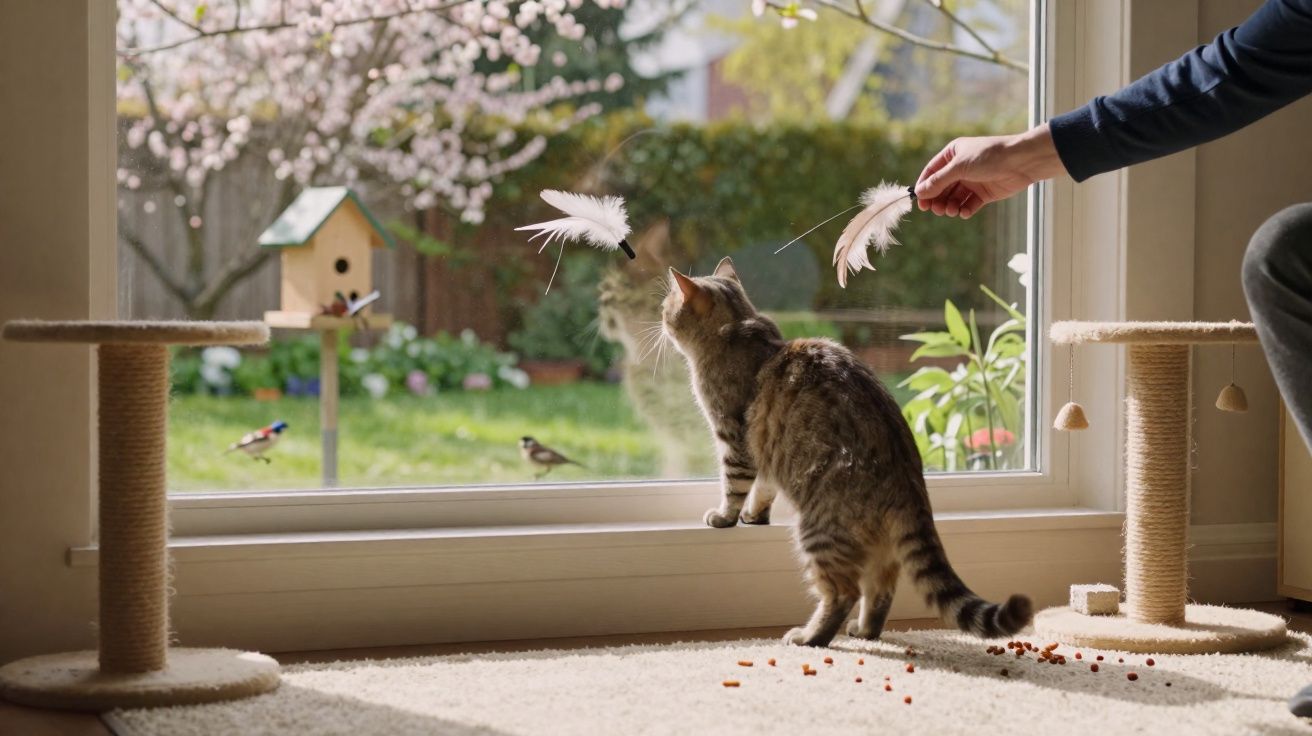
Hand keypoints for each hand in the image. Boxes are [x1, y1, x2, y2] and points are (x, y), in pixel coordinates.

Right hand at [913, 123, 1065, 218]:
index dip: (924, 186)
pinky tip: (965, 212)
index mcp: (953, 154)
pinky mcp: (984, 193)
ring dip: (950, 206)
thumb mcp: (959, 167)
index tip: (919, 201)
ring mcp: (973, 180)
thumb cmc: (989, 156)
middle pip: (941, 187)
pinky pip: (969, 204)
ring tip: (951, 211)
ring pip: (954, 198)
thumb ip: (939, 181)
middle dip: (937, 199)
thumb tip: (919, 193)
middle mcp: (961, 167)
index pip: (932, 172)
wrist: (1021, 161)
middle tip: (935, 210)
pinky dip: (965, 210)